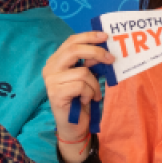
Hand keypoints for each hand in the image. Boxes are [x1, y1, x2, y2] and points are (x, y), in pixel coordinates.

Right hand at [43, 31, 111, 154]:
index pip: (71, 42)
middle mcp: (50, 68)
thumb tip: (103, 51)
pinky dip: (90, 93)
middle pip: (74, 50)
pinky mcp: (55, 93)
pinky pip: (81, 86)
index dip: (88, 37)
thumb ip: (90, 63)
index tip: (105, 36)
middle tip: (111, 59)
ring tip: (94, 94)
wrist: (74, 125)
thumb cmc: (81, 99)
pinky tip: (87, 100)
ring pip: (82, 72)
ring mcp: (51, 81)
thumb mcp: (88, 77)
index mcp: (56, 61)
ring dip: (95, 84)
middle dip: (96, 52)